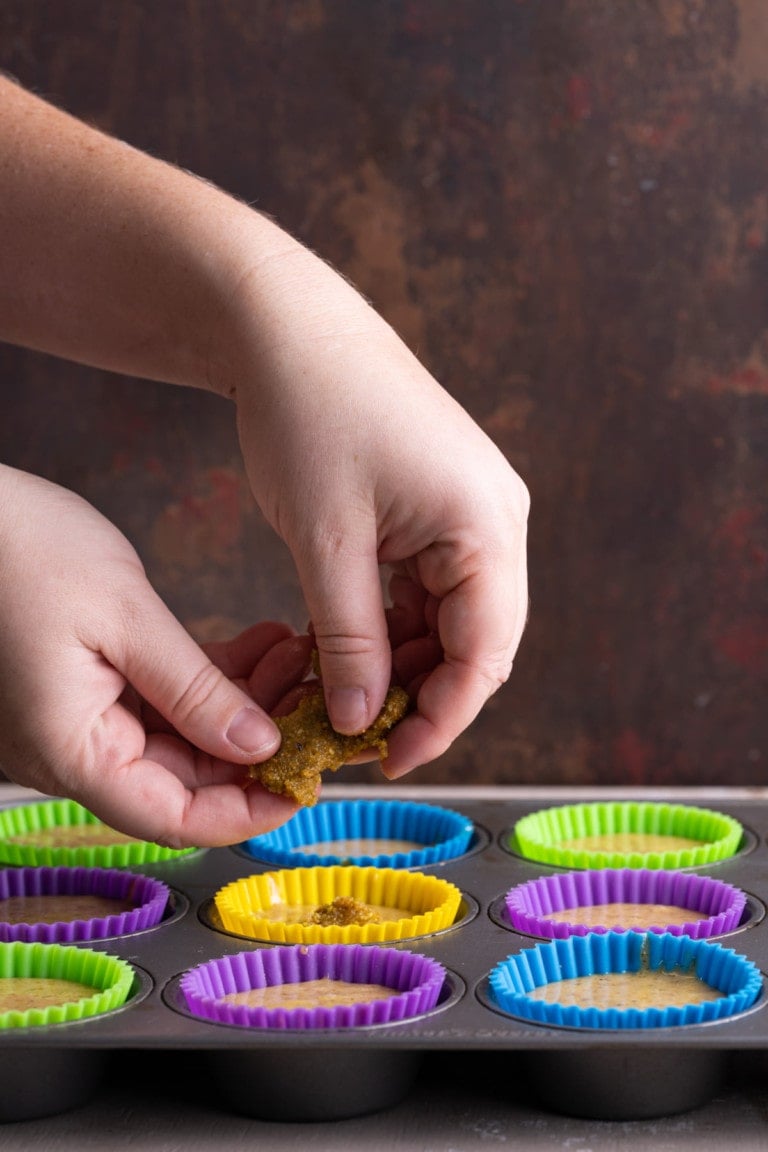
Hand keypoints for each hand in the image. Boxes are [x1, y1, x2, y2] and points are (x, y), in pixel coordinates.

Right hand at [0, 465, 313, 846]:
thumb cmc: (20, 549)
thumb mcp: (124, 617)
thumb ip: (194, 690)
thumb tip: (260, 746)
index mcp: (73, 750)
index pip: (174, 818)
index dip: (247, 812)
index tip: (306, 783)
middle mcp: (73, 750)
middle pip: (185, 778)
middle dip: (258, 742)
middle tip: (314, 696)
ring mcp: (79, 720)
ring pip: (183, 737)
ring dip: (242, 702)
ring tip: (292, 654)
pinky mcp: (88, 687)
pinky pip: (162, 701)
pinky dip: (211, 679)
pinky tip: (259, 645)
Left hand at [222, 243, 529, 777]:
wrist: (290, 328)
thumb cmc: (308, 416)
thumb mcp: (326, 544)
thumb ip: (350, 640)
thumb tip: (361, 719)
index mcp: (487, 526)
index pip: (487, 654)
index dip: (443, 718)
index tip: (389, 759)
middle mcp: (497, 520)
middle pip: (480, 641)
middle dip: (423, 695)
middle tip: (359, 738)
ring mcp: (472, 511)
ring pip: (453, 619)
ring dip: (405, 663)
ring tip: (344, 698)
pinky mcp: (442, 507)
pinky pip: (432, 587)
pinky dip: (394, 625)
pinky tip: (349, 650)